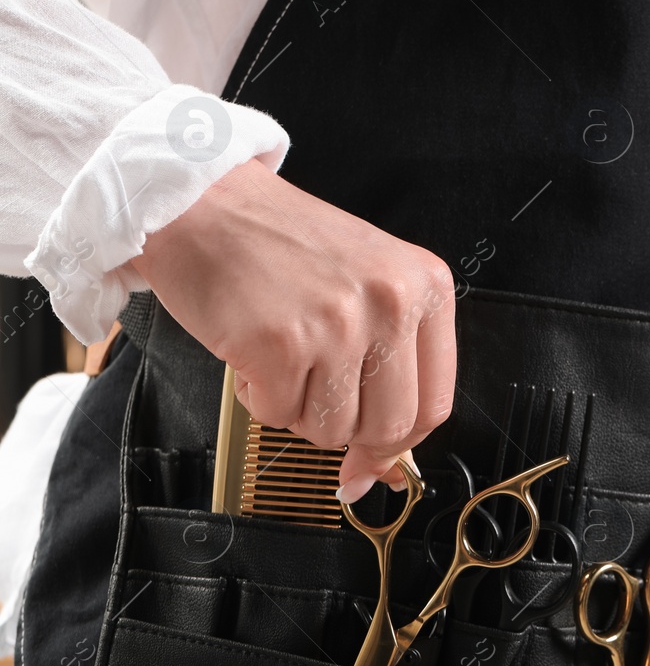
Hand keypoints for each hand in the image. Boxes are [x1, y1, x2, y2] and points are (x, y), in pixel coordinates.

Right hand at [129, 159, 456, 501]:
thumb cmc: (277, 242)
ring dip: (298, 408)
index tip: (377, 461)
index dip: (401, 444)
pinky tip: (253, 350)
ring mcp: (338, 325)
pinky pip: (277, 416)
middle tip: (315, 400)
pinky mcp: (280, 343)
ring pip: (332, 430)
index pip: (434, 402)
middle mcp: (391, 304)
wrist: (200, 201)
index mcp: (424, 288)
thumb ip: (389, 362)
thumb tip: (382, 463)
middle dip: (348, 432)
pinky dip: (257, 396)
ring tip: (283, 355)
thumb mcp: (365, 283)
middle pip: (389, 426)